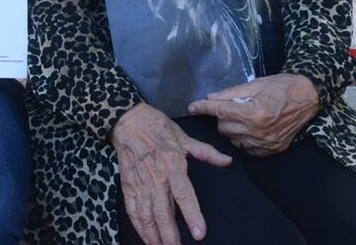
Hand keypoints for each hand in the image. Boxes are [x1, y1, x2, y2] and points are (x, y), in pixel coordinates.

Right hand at [111, 103, 230, 244]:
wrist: (129, 121)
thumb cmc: (158, 127)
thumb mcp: (184, 137)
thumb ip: (206, 152)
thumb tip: (227, 161)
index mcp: (173, 166)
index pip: (184, 196)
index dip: (192, 216)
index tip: (200, 233)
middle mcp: (156, 178)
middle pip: (163, 213)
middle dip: (170, 235)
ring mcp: (140, 183)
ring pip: (146, 216)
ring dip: (154, 235)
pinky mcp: (128, 186)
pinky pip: (133, 211)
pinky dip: (139, 227)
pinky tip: (146, 238)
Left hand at [188, 74, 318, 155]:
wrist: (309, 97)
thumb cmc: (282, 86)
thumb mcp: (255, 84)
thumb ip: (231, 93)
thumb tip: (210, 99)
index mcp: (253, 112)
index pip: (219, 112)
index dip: (202, 108)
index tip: (192, 107)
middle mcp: (258, 131)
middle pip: (223, 128)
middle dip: (222, 116)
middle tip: (231, 106)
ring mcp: (265, 143)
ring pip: (233, 139)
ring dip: (232, 128)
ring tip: (243, 116)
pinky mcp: (271, 150)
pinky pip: (246, 148)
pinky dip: (244, 138)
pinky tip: (250, 127)